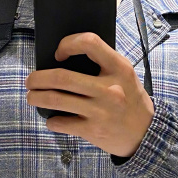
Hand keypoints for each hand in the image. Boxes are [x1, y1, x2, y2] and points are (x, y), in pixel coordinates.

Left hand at [25, 32, 153, 158]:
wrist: (146, 134)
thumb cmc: (130, 99)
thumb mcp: (124, 75)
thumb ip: (102, 64)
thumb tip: (63, 59)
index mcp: (119, 68)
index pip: (89, 43)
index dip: (67, 44)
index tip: (58, 54)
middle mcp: (110, 88)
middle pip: (61, 77)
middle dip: (38, 78)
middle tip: (31, 81)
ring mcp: (101, 111)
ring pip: (55, 100)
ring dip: (36, 98)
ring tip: (32, 97)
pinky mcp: (93, 130)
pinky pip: (61, 123)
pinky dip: (52, 121)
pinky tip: (53, 119)